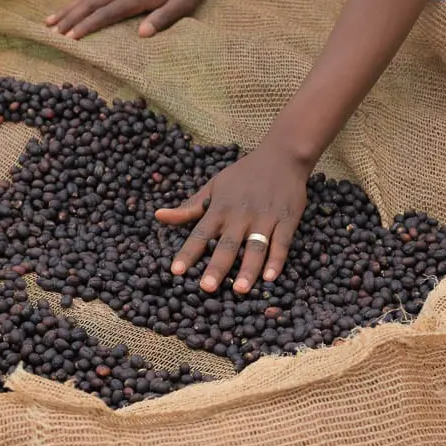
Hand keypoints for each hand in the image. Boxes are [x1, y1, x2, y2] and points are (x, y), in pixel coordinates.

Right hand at [45, 0, 205, 39]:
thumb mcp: (183, 3)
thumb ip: (164, 17)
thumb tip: (142, 34)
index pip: (105, 14)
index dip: (87, 26)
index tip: (70, 37)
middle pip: (89, 4)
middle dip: (69, 18)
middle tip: (51, 32)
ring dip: (67, 8)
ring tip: (49, 21)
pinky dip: (77, 0)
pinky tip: (68, 8)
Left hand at [155, 144, 309, 294]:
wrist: (282, 156)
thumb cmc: (244, 173)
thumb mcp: (214, 186)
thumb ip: (189, 207)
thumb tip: (158, 216)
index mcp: (220, 208)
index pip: (200, 233)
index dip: (188, 252)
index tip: (175, 271)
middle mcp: (241, 215)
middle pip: (227, 244)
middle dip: (217, 267)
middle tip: (207, 288)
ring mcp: (265, 218)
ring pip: (256, 247)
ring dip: (248, 269)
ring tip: (239, 289)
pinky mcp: (287, 220)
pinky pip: (282, 243)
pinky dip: (276, 260)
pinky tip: (270, 278)